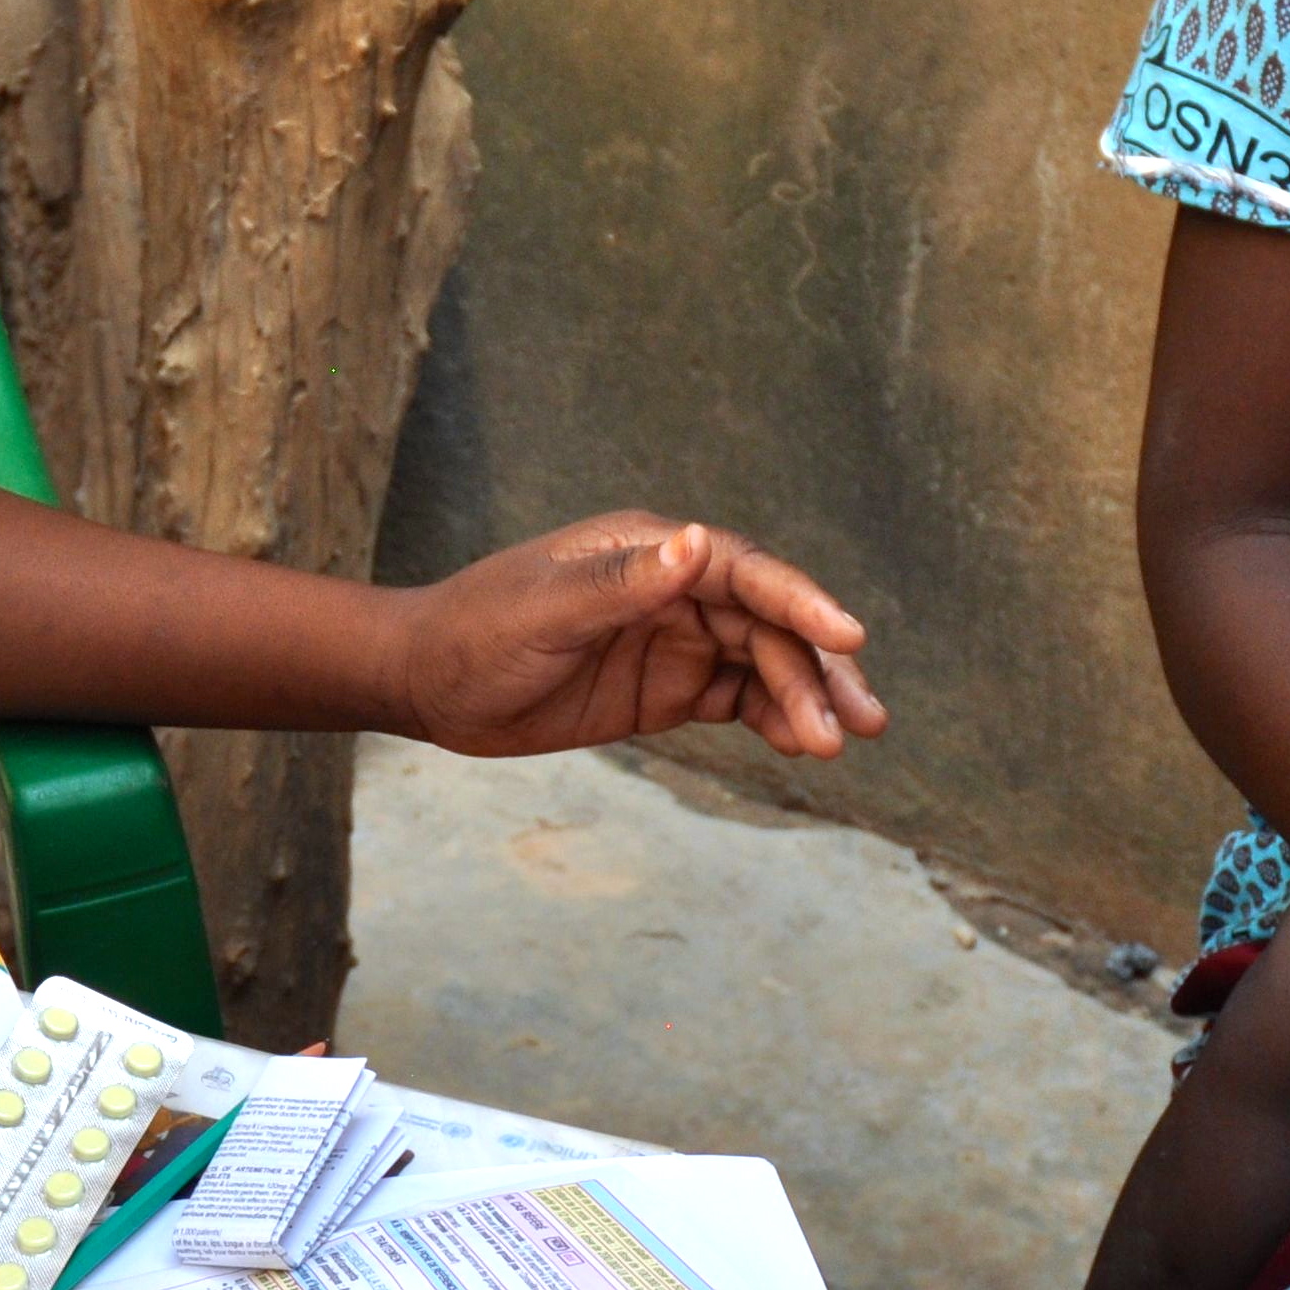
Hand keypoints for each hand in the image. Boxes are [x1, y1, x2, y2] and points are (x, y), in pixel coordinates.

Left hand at [392, 515, 887, 759]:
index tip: (849, 637)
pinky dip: (775, 720)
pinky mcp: (668, 689)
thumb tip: (695, 542)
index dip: (802, 600)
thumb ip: (622, 584)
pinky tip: (802, 747)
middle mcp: (675, 587)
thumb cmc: (476, 632)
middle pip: (770, 623)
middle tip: (861, 722)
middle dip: (818, 669)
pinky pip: (738, 701)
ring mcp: (676, 638)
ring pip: (764, 664)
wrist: (429, 684)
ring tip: (839, 744)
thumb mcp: (545, 611)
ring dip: (807, 699)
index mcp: (650, 549)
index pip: (744, 570)